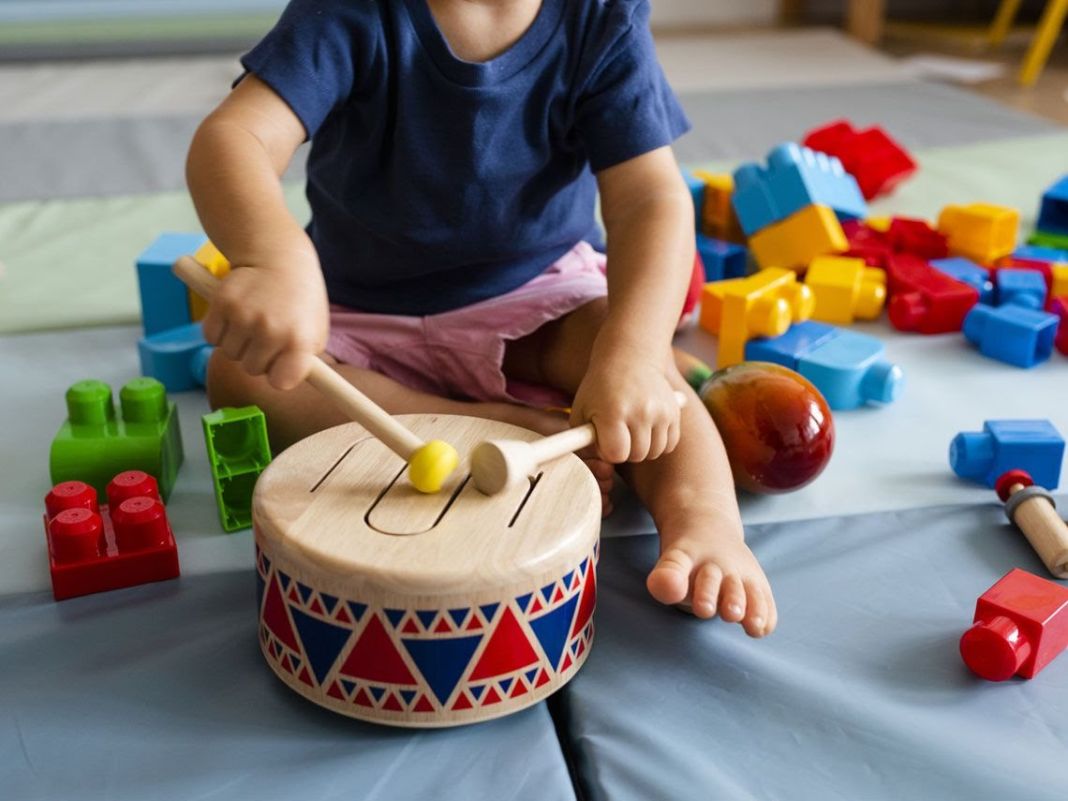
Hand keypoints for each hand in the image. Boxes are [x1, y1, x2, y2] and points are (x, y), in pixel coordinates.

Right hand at [201, 244, 328, 390]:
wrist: (279, 257)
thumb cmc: (300, 300)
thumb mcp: (316, 330)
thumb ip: (304, 360)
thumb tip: (287, 385)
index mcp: (299, 340)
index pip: (281, 383)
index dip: (277, 376)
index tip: (279, 365)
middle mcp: (272, 331)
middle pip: (251, 370)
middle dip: (257, 357)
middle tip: (266, 335)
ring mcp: (245, 317)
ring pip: (230, 354)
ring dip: (238, 343)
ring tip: (253, 321)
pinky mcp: (221, 303)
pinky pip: (211, 336)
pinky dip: (219, 330)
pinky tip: (235, 314)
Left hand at [570, 346, 681, 463]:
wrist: (629, 358)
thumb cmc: (599, 388)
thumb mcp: (581, 410)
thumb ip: (583, 441)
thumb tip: (600, 465)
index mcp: (614, 412)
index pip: (616, 454)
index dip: (608, 451)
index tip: (604, 438)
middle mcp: (641, 412)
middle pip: (637, 455)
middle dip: (625, 451)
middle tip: (618, 434)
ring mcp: (661, 412)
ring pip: (654, 452)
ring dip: (642, 448)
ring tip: (631, 431)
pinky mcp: (674, 412)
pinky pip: (669, 444)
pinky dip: (658, 442)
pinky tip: (646, 429)